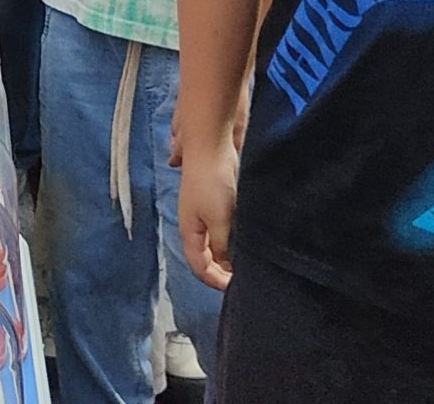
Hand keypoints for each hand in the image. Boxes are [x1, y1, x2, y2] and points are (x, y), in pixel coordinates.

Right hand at [176, 129, 238, 290]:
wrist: (210, 146)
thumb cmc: (211, 182)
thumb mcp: (219, 220)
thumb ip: (222, 245)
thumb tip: (226, 265)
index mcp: (189, 232)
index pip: (198, 267)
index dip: (215, 281)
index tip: (234, 288)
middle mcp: (193, 226)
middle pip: (204, 258)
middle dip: (220, 272)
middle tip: (241, 279)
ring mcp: (202, 213)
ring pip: (213, 244)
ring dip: (226, 256)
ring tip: (244, 263)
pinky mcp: (213, 202)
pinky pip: (220, 230)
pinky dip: (230, 240)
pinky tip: (243, 239)